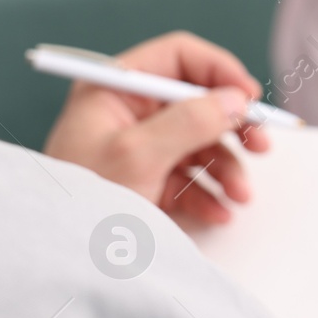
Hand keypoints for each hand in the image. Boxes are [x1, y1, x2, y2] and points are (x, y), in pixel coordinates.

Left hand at [43, 32, 271, 225]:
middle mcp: (128, 113)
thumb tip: (236, 99)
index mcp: (115, 89)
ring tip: (240, 196)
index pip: (178, 58)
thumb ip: (190, 121)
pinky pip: (189, 178)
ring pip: (199, 144)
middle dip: (232, 127)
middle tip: (261, 146)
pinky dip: (209, 194)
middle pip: (196, 102)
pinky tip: (218, 213)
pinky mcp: (146, 183)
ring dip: (227, 168)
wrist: (56, 259)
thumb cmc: (80, 201)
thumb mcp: (138, 155)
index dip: (219, 72)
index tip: (250, 97)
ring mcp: (139, 149)